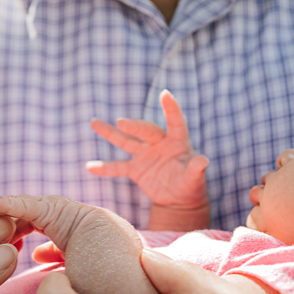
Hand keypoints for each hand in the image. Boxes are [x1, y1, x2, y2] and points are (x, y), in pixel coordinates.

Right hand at [87, 90, 209, 230]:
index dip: (171, 109)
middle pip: (146, 130)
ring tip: (94, 122)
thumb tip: (203, 160)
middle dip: (135, 126)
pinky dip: (104, 168)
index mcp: (177, 142)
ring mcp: (145, 154)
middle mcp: (159, 143)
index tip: (165, 94)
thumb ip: (196, 169)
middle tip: (122, 123)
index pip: (175, 122)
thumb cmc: (191, 186)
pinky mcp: (136, 169)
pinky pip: (118, 167)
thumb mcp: (194, 179)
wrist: (179, 199)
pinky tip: (90, 167)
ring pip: (126, 141)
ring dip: (110, 132)